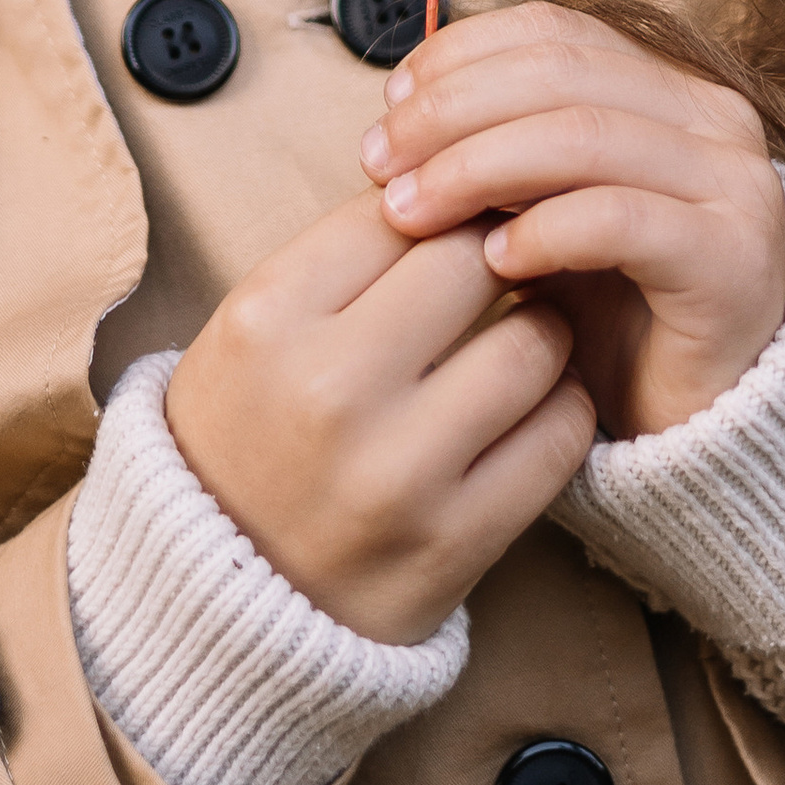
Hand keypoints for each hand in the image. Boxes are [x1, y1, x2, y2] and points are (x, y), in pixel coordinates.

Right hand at [163, 190, 595, 644]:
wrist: (222, 608)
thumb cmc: (250, 438)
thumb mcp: (257, 330)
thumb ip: (349, 257)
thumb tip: (468, 176)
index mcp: (266, 320)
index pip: (398, 207)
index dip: (441, 202)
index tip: (454, 220)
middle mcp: (329, 390)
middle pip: (475, 259)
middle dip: (499, 254)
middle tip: (501, 269)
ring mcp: (398, 472)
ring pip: (538, 342)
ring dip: (541, 331)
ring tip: (514, 341)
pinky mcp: (457, 541)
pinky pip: (562, 434)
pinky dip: (560, 409)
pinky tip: (527, 410)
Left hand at [361, 1, 784, 442]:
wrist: (691, 424)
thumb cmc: (606, 312)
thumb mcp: (539, 208)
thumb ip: (492, 146)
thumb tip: (399, 107)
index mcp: (667, 86)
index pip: (552, 32)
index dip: (460, 57)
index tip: (388, 109)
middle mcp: (714, 119)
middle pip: (559, 72)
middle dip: (452, 111)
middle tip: (379, 163)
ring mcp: (734, 184)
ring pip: (583, 136)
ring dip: (478, 165)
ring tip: (411, 211)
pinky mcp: (733, 259)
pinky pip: (622, 219)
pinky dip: (545, 229)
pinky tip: (494, 259)